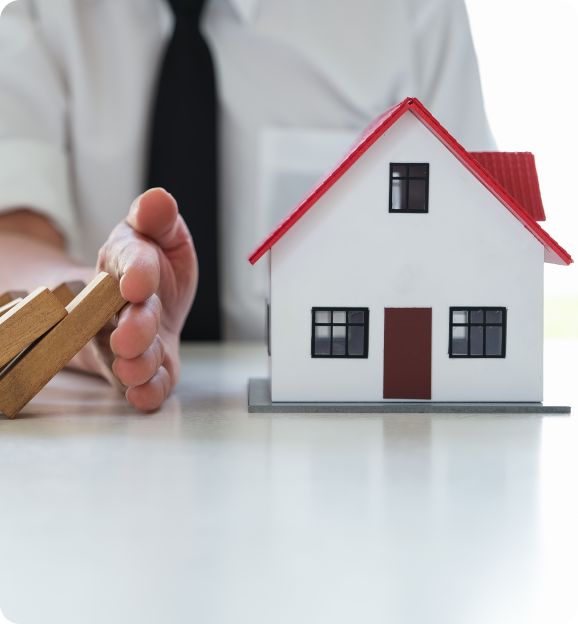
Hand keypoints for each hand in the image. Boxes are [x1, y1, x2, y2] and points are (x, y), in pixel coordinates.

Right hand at [92, 188, 196, 409]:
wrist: (145, 304)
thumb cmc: (154, 268)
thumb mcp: (160, 236)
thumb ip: (159, 220)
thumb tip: (158, 199)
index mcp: (126, 263)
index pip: (128, 262)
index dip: (134, 272)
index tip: (139, 281)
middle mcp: (118, 304)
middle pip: (122, 315)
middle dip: (130, 326)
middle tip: (132, 336)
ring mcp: (126, 339)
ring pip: (126, 354)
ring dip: (134, 363)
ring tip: (137, 368)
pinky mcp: (144, 366)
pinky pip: (143, 382)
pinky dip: (146, 390)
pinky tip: (147, 395)